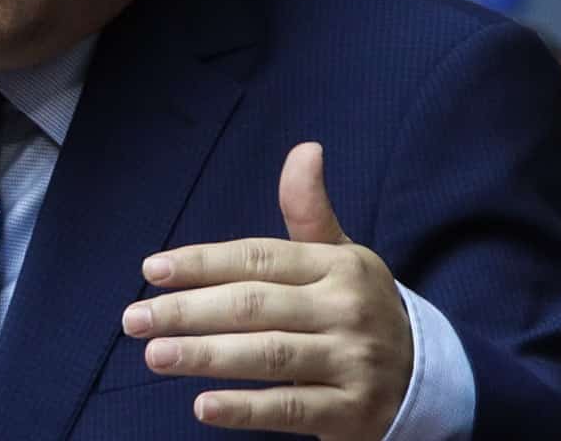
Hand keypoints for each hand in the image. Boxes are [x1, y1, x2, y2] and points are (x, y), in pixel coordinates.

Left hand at [120, 143, 413, 437]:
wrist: (425, 379)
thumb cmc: (358, 308)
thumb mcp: (341, 257)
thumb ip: (309, 211)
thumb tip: (306, 148)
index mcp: (338, 266)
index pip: (258, 259)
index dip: (202, 263)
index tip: (151, 270)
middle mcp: (346, 309)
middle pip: (254, 305)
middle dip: (188, 310)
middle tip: (135, 319)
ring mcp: (351, 362)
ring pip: (268, 355)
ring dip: (205, 355)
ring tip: (155, 355)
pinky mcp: (350, 412)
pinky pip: (289, 407)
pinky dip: (244, 408)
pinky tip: (202, 406)